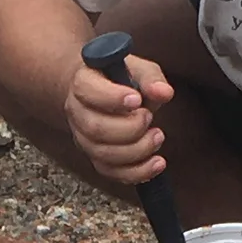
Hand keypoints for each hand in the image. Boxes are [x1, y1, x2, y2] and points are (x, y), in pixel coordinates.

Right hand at [64, 51, 173, 185]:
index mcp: (83, 83)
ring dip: (137, 150)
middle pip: (95, 128)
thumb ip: (151, 79)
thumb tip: (164, 92)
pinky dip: (137, 172)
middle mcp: (77, 112)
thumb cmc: (122, 80)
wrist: (105, 93)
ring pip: (103, 154)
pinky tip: (157, 163)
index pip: (87, 90)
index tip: (137, 99)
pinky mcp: (96, 158)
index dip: (112, 98)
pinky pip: (111, 172)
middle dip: (130, 128)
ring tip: (157, 136)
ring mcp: (84, 138)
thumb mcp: (139, 70)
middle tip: (149, 117)